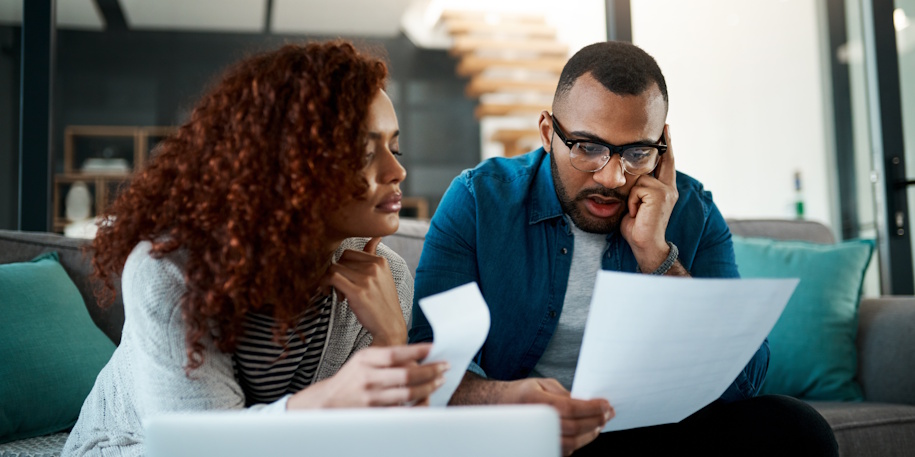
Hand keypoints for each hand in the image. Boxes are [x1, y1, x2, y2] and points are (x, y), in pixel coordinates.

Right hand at [286, 344, 447, 408]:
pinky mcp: (375, 413)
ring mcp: (371, 397)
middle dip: (429, 370)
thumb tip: (416, 357)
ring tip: (439, 381)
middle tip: (444, 366)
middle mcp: (368, 377)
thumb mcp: (363, 359)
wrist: (328, 402)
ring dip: (427, 387)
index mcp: (365, 359)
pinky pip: (402, 410)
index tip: (434, 348)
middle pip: (406, 374)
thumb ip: (386, 357)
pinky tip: (426, 398)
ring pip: (407, 394)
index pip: (396, 353)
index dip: (417, 350)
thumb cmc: (350, 378)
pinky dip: (416, 404)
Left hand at [325, 237, 405, 345]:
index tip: (344, 278)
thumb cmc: (383, 303)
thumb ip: (374, 255)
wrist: (390, 326)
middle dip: (337, 272)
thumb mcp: (383, 276)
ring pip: (334, 268)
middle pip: (341, 259)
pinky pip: (332, 278)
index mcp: (381, 261)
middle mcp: (375, 267)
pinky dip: (325, 284)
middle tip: (339, 288)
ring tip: (336, 293)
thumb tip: (375, 237)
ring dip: (329, 280)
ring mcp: (367, 279)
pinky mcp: (358, 292)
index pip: (350, 252)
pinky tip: (330, 293)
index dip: (343, 265)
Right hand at [500, 378, 612, 455]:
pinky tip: (588, 432)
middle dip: (596, 420)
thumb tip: (587, 403)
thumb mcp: (543, 383)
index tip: (606, 404)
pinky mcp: (540, 447)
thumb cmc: (522, 392)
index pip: (571, 408)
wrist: (498, 405)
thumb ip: (565, 393)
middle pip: (574, 427)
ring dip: (591, 434)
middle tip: (608, 413)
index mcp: (536, 401)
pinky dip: (580, 441)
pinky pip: (565, 449)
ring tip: (600, 423)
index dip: (592, 407)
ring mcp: (537, 437)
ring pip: (572, 443)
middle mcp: (535, 421)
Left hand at [620, 124, 678, 271]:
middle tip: (664, 126)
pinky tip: (636, 213)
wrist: (645, 245)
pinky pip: (637, 188)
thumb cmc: (637, 227)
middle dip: (663, 143)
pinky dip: (631, 201)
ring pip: (640, 177)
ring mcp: (666, 191)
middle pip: (664, 160)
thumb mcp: (636, 203)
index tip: (666, 128)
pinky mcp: (660, 195)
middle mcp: (669, 188)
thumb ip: (638, 188)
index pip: (667, 163)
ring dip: (631, 195)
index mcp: (665, 189)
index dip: (667, 146)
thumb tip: (628, 173)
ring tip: (635, 210)